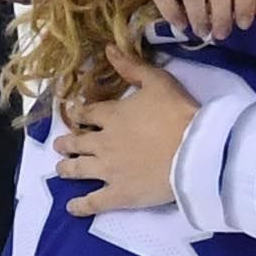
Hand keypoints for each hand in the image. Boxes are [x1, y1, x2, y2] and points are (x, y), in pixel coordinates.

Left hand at [59, 58, 200, 213]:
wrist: (194, 150)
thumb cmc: (178, 113)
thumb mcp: (157, 81)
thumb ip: (131, 66)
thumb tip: (108, 48)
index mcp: (111, 115)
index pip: (86, 113)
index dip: (79, 113)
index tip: (75, 114)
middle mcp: (102, 142)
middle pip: (76, 142)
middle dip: (67, 142)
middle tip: (62, 144)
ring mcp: (108, 170)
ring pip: (77, 169)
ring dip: (66, 168)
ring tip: (61, 168)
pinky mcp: (118, 194)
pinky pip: (92, 202)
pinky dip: (79, 206)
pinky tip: (71, 207)